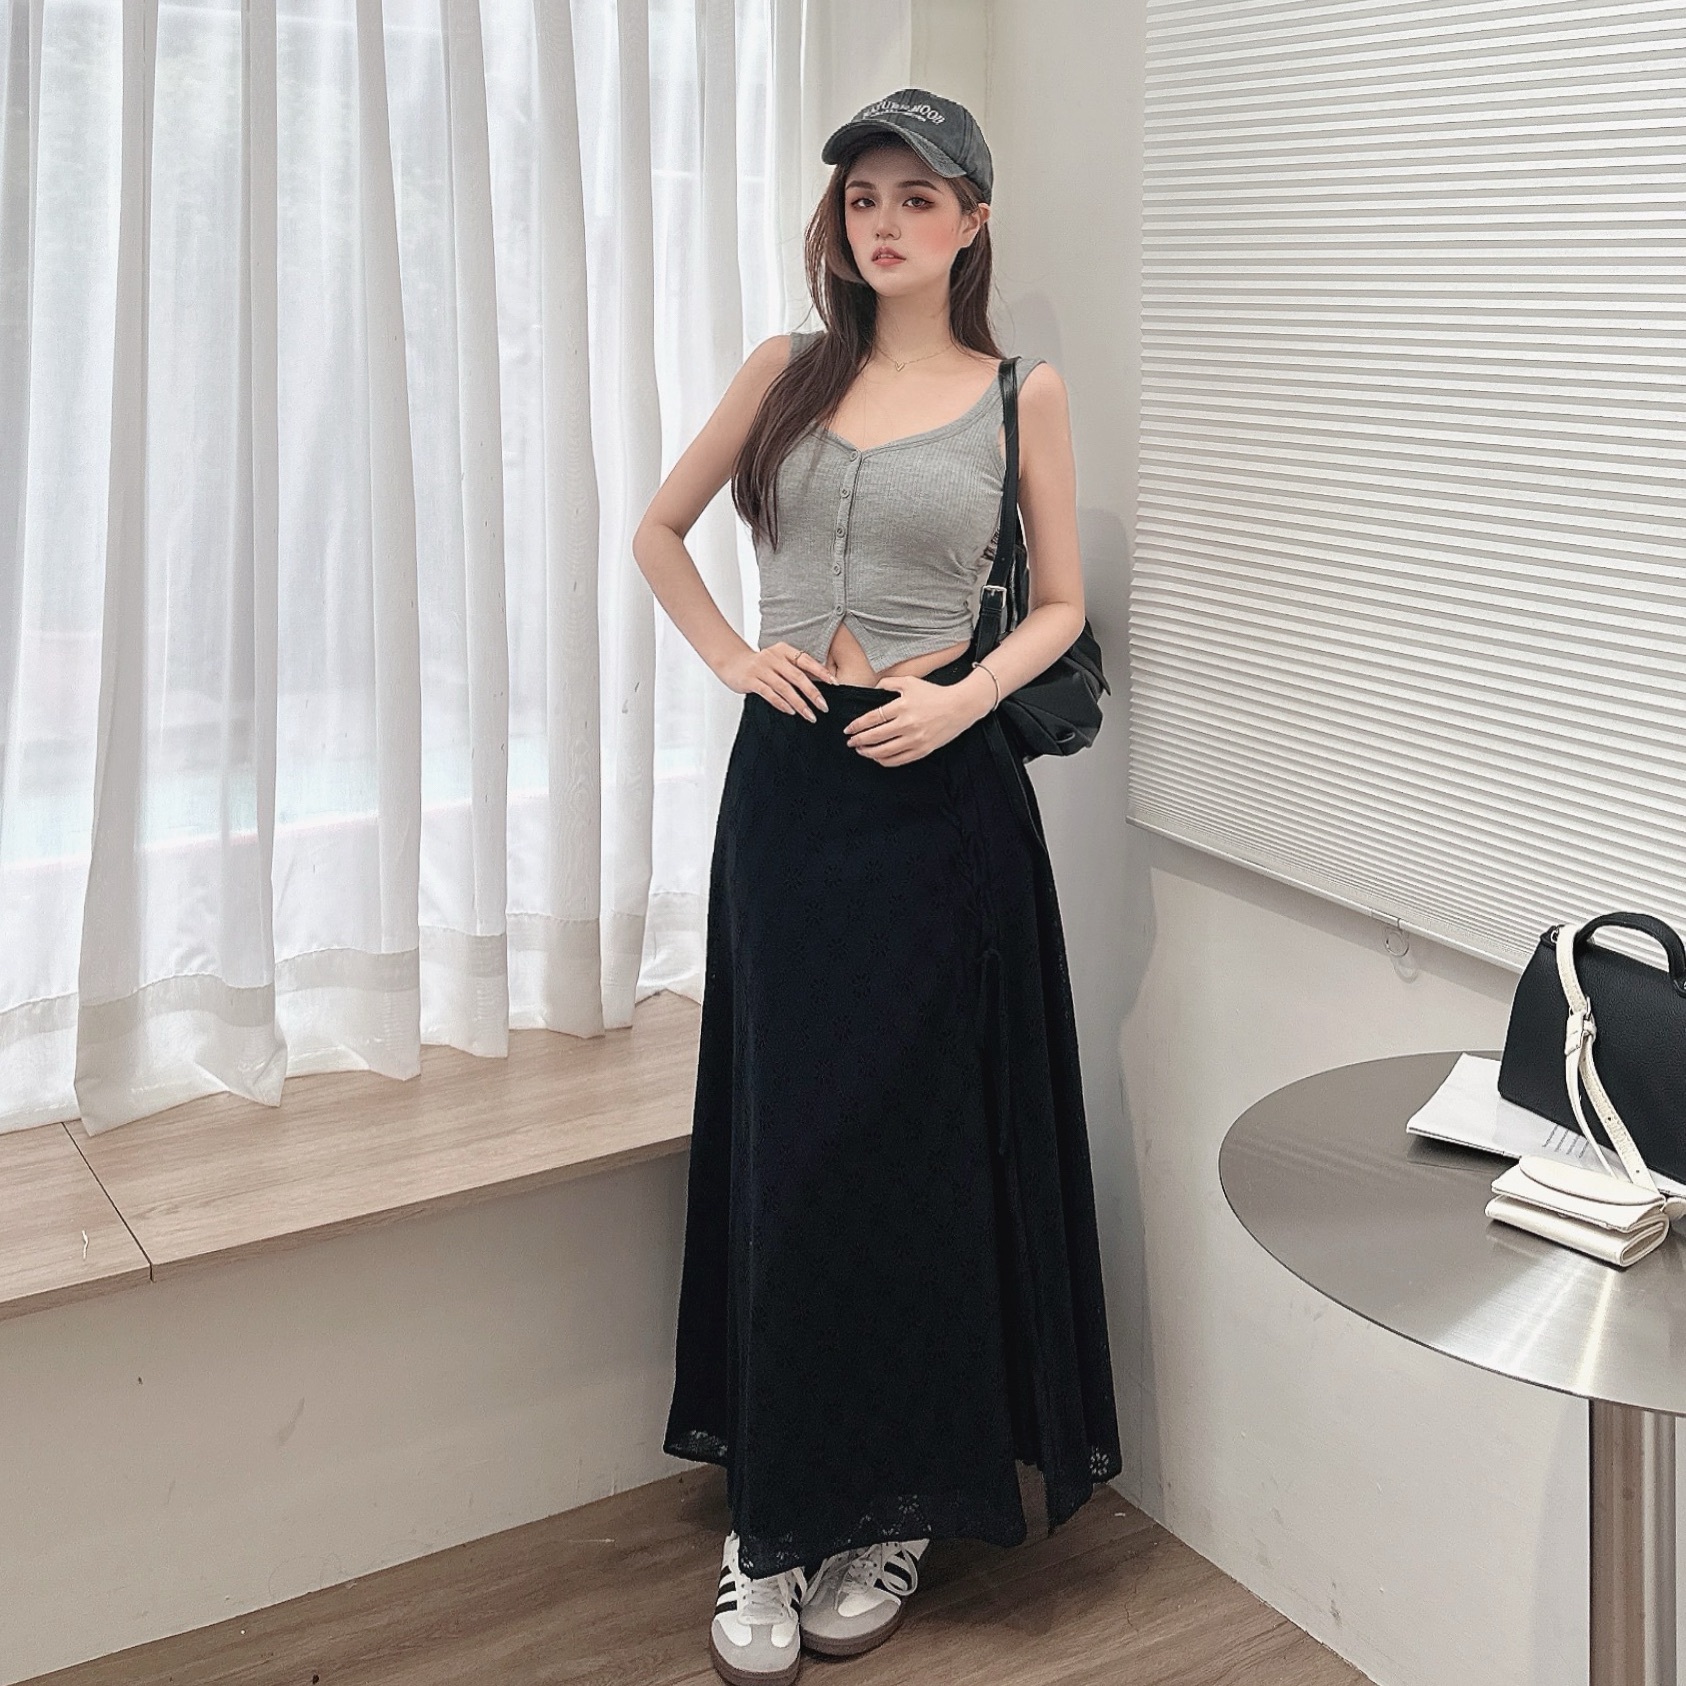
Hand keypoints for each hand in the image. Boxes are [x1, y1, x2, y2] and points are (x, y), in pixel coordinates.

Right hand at [717, 641, 838, 720]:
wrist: (732, 661)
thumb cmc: (760, 664)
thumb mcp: (778, 660)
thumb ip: (794, 668)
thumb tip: (819, 684)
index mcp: (783, 650)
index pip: (806, 661)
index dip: (821, 672)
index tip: (835, 684)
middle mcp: (773, 658)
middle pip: (798, 677)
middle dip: (813, 693)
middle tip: (824, 707)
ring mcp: (761, 669)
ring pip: (785, 688)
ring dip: (799, 703)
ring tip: (810, 716)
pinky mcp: (751, 680)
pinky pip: (769, 694)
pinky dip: (781, 703)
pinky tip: (791, 712)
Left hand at [844, 670, 993, 765]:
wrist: (960, 706)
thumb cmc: (934, 693)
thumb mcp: (910, 681)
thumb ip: (889, 683)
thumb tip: (873, 689)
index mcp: (902, 707)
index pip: (872, 719)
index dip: (857, 725)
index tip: (848, 729)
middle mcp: (907, 724)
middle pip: (875, 736)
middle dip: (858, 741)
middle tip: (850, 742)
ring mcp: (915, 739)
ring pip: (885, 751)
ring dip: (868, 752)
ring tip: (861, 750)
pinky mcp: (922, 750)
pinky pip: (898, 760)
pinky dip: (884, 760)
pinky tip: (878, 757)